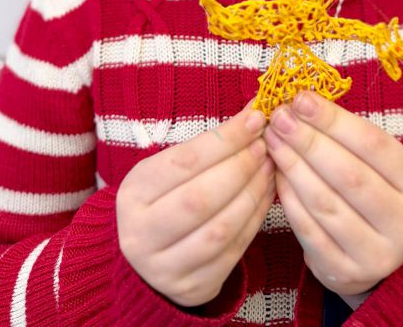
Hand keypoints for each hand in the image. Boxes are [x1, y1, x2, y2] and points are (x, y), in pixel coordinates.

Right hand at [116, 100, 274, 306]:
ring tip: (269, 168)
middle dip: (241, 167)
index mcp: (133, 194)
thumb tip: (253, 114)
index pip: (184, 162)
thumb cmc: (165, 199)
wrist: (146, 259)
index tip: (255, 119)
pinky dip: (255, 219)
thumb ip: (207, 146)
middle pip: (201, 198)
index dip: (225, 139)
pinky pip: (233, 251)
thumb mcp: (169, 169)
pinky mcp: (193, 288)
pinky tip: (266, 195)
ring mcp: (166, 267)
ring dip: (253, 193)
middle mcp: (142, 234)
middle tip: (264, 146)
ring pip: (221, 228)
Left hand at [265, 91, 402, 300]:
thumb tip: (301, 102)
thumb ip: (344, 136)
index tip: (301, 99)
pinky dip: (289, 198)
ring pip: (326, 203)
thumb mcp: (372, 164)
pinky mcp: (345, 274)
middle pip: (350, 175)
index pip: (374, 145)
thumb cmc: (369, 192)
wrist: (372, 257)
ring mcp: (376, 254)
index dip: (335, 120)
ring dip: (293, 167)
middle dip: (309, 142)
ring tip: (272, 140)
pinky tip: (275, 174)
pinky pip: (309, 230)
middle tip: (279, 118)